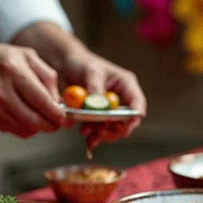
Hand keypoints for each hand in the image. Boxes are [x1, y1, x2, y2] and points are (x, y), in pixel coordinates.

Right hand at [0, 40, 66, 137]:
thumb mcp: (26, 56)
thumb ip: (47, 76)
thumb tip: (59, 101)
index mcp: (12, 71)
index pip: (40, 99)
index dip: (56, 112)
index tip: (65, 117)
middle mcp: (1, 91)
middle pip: (33, 119)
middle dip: (51, 124)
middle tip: (58, 122)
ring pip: (25, 129)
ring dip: (39, 127)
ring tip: (43, 117)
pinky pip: (14, 131)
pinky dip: (26, 128)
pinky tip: (27, 116)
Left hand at [12, 22, 147, 148]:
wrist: (66, 67)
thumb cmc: (83, 63)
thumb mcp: (91, 72)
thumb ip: (96, 88)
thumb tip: (99, 105)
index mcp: (126, 85)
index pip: (136, 102)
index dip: (135, 115)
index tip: (128, 124)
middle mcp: (120, 100)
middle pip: (126, 121)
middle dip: (115, 129)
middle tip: (102, 131)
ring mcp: (107, 111)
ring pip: (111, 129)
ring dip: (101, 134)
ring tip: (86, 132)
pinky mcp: (95, 118)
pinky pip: (97, 131)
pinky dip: (92, 136)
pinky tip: (87, 139)